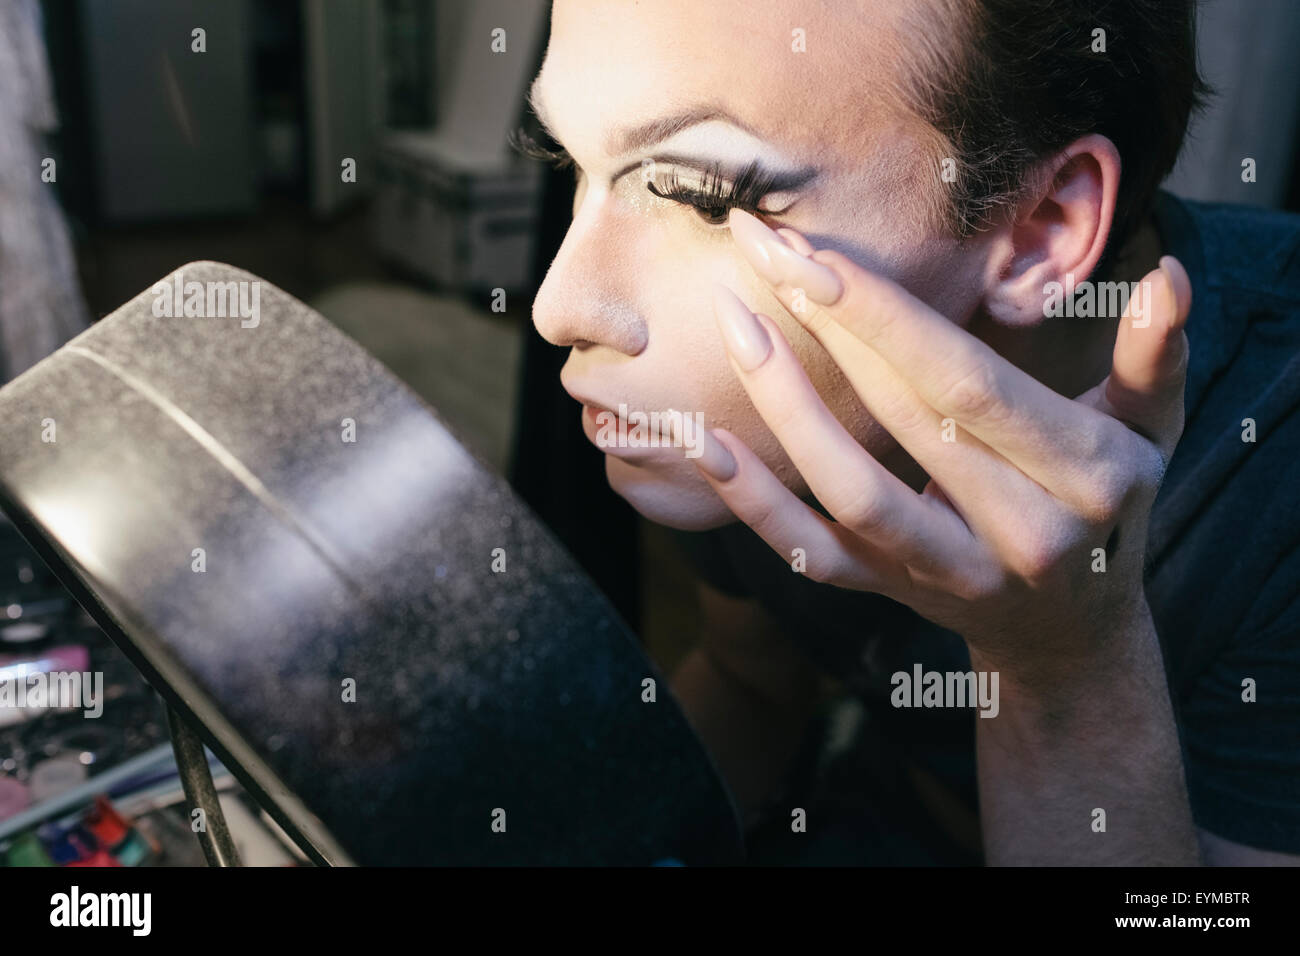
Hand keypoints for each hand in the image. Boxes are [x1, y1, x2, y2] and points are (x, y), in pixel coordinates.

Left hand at [692, 209, 1191, 678]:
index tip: (813, 251)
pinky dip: (755, 501)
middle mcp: (1017, 531)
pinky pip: (813, 554)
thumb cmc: (1106, 505)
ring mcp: (948, 574)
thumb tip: (1164, 278)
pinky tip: (705, 441)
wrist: (1070, 633)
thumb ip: (1155, 360)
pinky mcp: (894, 598)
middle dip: (827, 325)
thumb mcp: (1149, 434)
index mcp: (1083, 474)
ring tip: (733, 325)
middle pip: (904, 417)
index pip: (967, 381)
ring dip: (784, 405)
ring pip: (851, 490)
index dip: (885, 314)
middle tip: (760, 249)